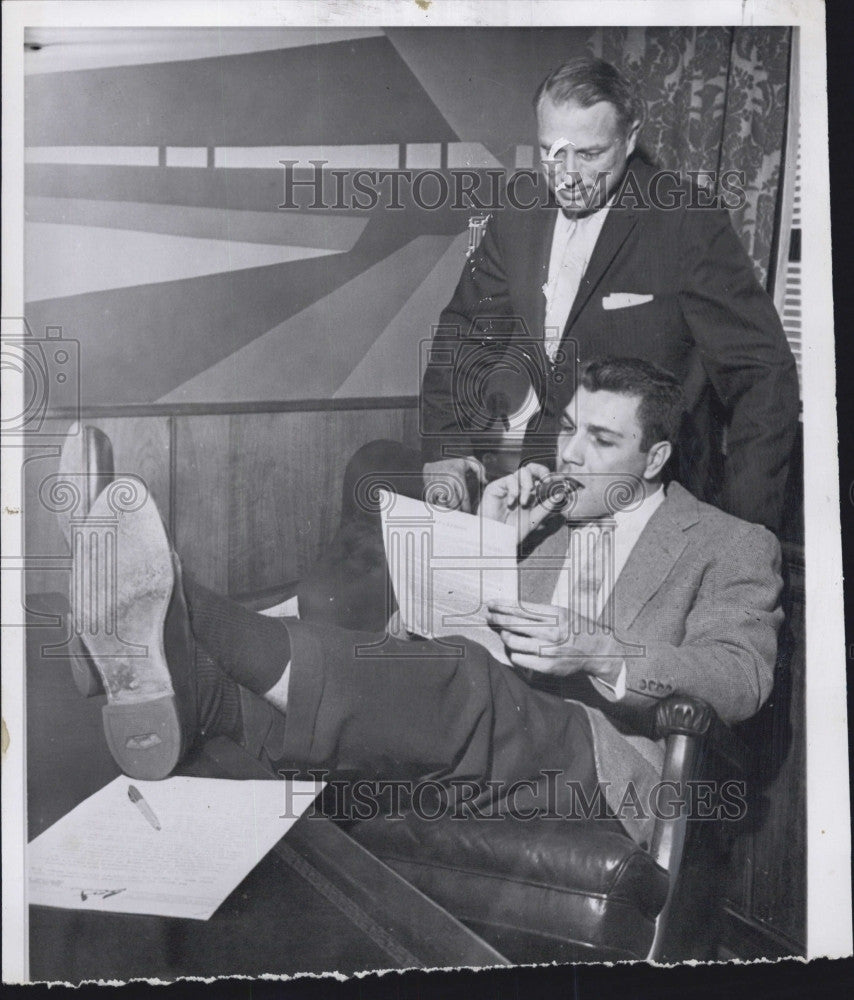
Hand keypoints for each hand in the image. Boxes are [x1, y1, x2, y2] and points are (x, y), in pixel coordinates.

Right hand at [422, 457, 485, 512]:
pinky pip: (434, 502)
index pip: (464, 497)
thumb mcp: (469, 462)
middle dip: (458, 511)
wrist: (433, 457)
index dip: (466, 507)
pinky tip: (441, 507)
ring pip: (444, 504)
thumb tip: (484, 481)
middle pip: (454, 503)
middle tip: (460, 515)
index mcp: (457, 476)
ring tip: (451, 512)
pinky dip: (438, 506)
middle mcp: (447, 481)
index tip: (468, 512)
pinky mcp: (428, 488)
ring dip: (448, 509)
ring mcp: (437, 484)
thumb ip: (480, 470)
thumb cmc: (454, 463)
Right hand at [478, 463, 553, 538]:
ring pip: (523, 472)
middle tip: (547, 481)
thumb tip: (561, 494)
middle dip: (542, 471)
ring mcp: (510, 486)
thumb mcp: (534, 520)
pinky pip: (510, 479)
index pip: (543, 479)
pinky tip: (511, 503)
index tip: (558, 482)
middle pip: (534, 468)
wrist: (495, 538)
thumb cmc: (512, 531)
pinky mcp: (497, 486)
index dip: (551, 477)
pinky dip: (514, 490)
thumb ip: (547, 507)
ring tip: (524, 502)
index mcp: (532, 495)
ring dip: (527, 486)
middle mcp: (521, 488)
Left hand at [486, 601, 622, 682]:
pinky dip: (512, 652)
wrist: (596, 650)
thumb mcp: (561, 612)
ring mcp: (548, 649)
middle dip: (496, 618)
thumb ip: (538, 611)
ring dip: (504, 636)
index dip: (502, 605)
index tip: (490, 604)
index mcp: (555, 614)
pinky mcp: (547, 666)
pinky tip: (514, 648)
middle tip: (488, 616)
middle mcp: (551, 631)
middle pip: (513, 623)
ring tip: (503, 633)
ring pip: (513, 641)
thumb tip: (509, 608)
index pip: (520, 608)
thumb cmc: (574, 628)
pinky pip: (519, 658)